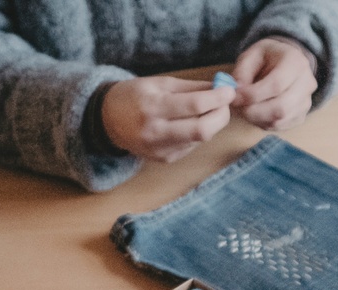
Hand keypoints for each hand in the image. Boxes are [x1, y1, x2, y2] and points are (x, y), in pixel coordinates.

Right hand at [101, 76, 234, 162]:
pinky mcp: (165, 159)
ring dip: (212, 123)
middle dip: (222, 116)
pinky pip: (192, 145)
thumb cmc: (134, 95)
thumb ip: (192, 87)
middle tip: (225, 104)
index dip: (218, 98)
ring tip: (208, 110)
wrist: (107, 120)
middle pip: (203, 130)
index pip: (195, 105)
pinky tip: (189, 123)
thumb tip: (222, 87)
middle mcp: (156, 132)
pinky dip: (198, 133)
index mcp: (153, 107)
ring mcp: (161, 150)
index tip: (229, 91)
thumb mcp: (160, 83)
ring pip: (200, 139)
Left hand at [232, 37, 317, 129]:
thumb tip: (237, 92)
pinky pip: (280, 126)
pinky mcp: (301, 116)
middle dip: (254, 111)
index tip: (235, 97)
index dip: (253, 95)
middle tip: (237, 107)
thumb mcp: (251, 55)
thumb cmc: (267, 58)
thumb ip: (242, 72)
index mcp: (296, 62)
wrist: (286, 63)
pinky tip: (255, 112)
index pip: (276, 84)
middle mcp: (307, 83)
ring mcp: (306, 102)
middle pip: (281, 107)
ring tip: (244, 108)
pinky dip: (263, 122)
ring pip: (280, 120)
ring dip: (257, 118)